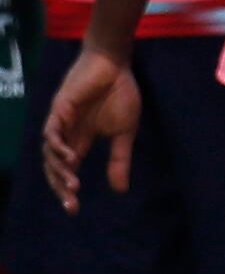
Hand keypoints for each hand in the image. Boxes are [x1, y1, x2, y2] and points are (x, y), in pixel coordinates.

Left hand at [40, 46, 139, 208]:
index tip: (75, 210)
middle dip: (61, 187)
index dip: (67, 190)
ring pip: (50, 153)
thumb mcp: (125, 132)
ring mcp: (59, 122)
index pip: (67, 170)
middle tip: (71, 204)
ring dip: (60, 171)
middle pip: (55, 167)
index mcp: (79, 140)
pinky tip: (71, 159)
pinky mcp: (59, 109)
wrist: (114, 64)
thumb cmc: (120, 93)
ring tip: (74, 185)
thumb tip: (119, 190)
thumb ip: (119, 159)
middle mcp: (65, 134)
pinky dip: (59, 147)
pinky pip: (52, 133)